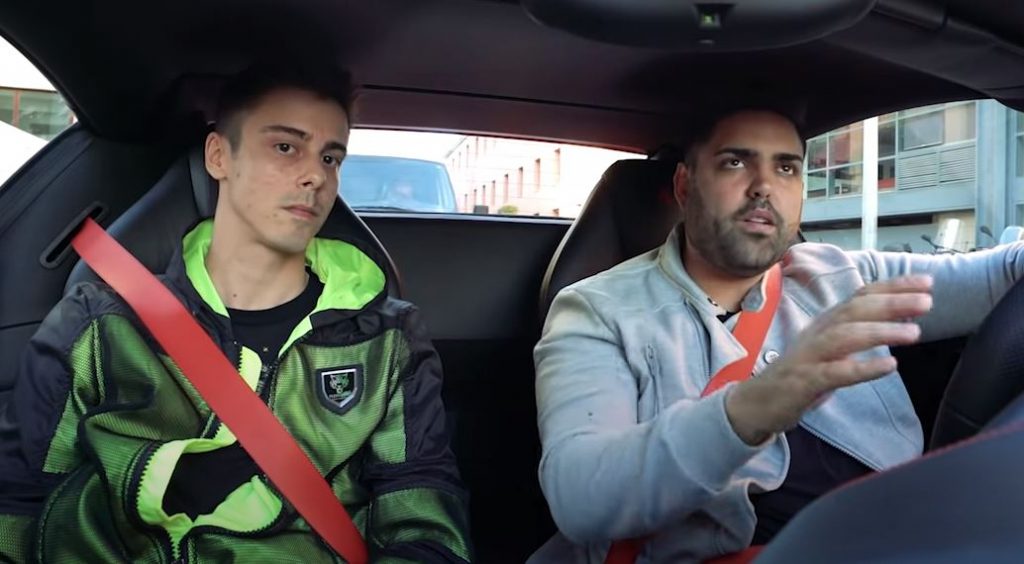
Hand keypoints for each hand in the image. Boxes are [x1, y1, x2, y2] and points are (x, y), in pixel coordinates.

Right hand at [725, 275, 933, 444]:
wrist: (757, 403)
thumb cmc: (800, 375)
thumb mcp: (831, 349)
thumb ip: (861, 333)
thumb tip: (903, 319)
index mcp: (826, 323)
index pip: (861, 296)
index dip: (892, 287)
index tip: (927, 282)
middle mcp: (818, 333)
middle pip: (854, 310)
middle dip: (891, 303)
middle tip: (927, 301)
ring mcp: (809, 357)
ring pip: (845, 336)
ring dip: (880, 331)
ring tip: (914, 333)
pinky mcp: (804, 382)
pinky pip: (835, 373)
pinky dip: (863, 368)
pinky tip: (888, 366)